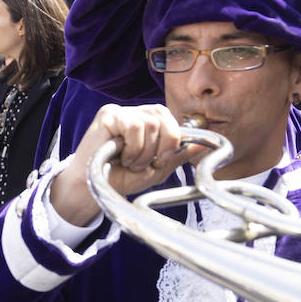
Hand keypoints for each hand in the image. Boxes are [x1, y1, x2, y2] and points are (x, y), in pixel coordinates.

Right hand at [48, 104, 201, 225]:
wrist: (96, 189)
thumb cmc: (122, 177)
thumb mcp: (158, 168)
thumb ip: (179, 154)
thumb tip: (205, 144)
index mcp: (148, 122)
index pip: (171, 119)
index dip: (172, 141)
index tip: (161, 160)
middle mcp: (136, 113)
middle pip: (164, 118)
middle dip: (160, 147)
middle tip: (144, 162)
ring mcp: (121, 112)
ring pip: (150, 124)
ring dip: (143, 152)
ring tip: (129, 161)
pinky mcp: (108, 115)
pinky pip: (134, 126)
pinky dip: (132, 147)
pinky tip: (120, 155)